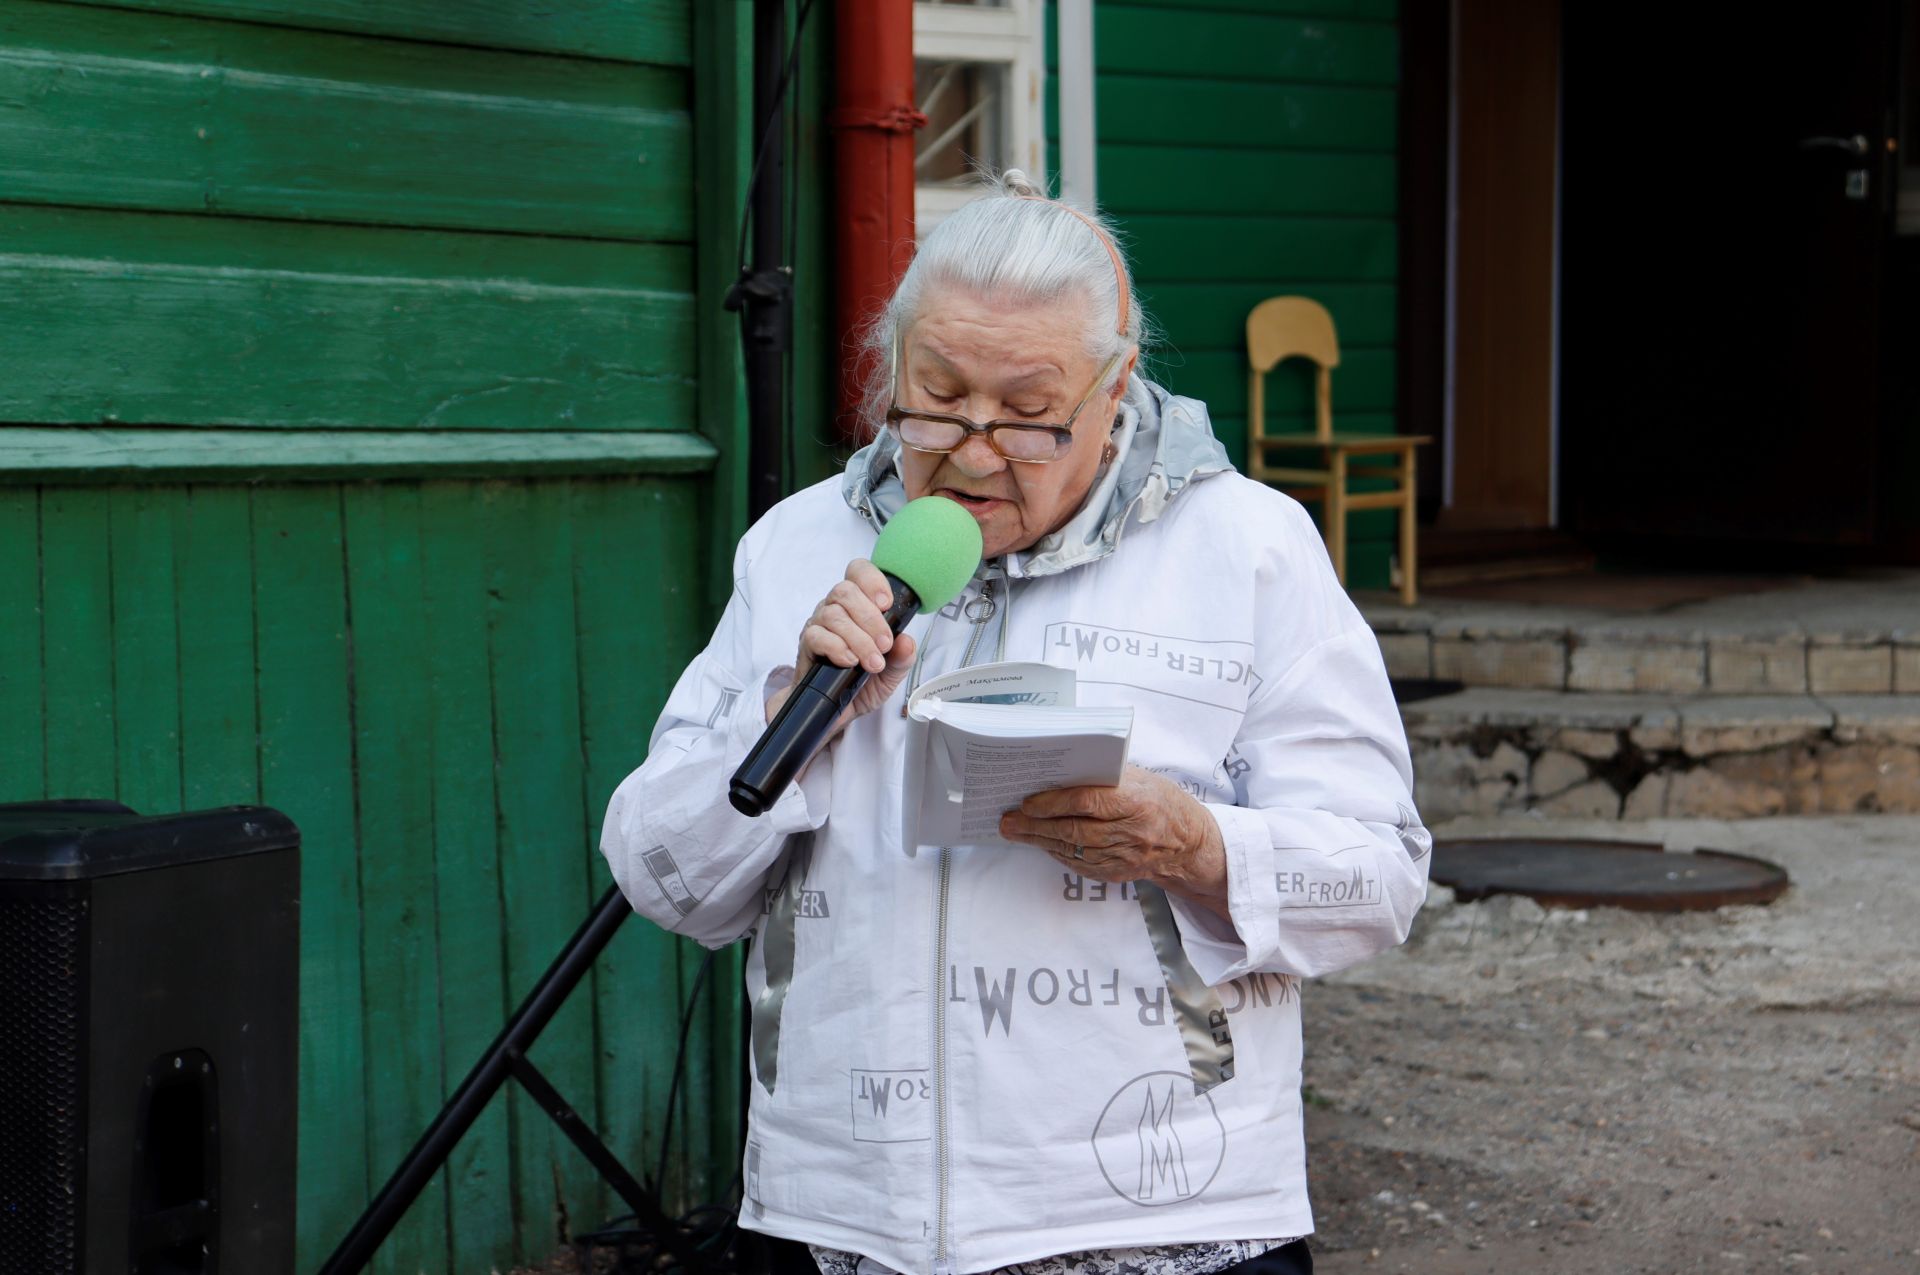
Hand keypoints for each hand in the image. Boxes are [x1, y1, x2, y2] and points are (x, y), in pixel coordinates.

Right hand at [765, 558, 917, 733]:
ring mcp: (818, 625)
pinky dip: (837, 648)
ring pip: (833, 614)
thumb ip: (902, 657)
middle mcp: (835, 609)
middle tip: (885, 645)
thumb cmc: (863, 683)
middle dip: (871, 618)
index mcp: (857, 605)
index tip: (887, 604)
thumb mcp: (892, 673)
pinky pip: (817, 636)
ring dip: (858, 639)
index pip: (858, 572)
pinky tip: (850, 662)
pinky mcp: (807, 645)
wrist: (840, 711)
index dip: (872, 581)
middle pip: (845, 591)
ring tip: (872, 662)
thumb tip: (907, 642)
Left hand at [1000, 765, 1231, 921]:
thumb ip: (1105, 776)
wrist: (1189, 843)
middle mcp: (1132, 833)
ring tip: (1014, 831)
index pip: (1089, 802)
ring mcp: (1125, 858)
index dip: (1055, 802)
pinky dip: (1057, 853)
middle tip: (1008, 820)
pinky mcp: (1118, 874)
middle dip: (1035, 826)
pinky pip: (1080, 865)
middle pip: (1074, 830)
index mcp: (1138, 802)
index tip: (1028, 802)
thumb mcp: (1141, 778)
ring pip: (1073, 850)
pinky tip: (1041, 843)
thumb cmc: (1161, 801)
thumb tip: (1060, 771)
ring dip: (1039, 841)